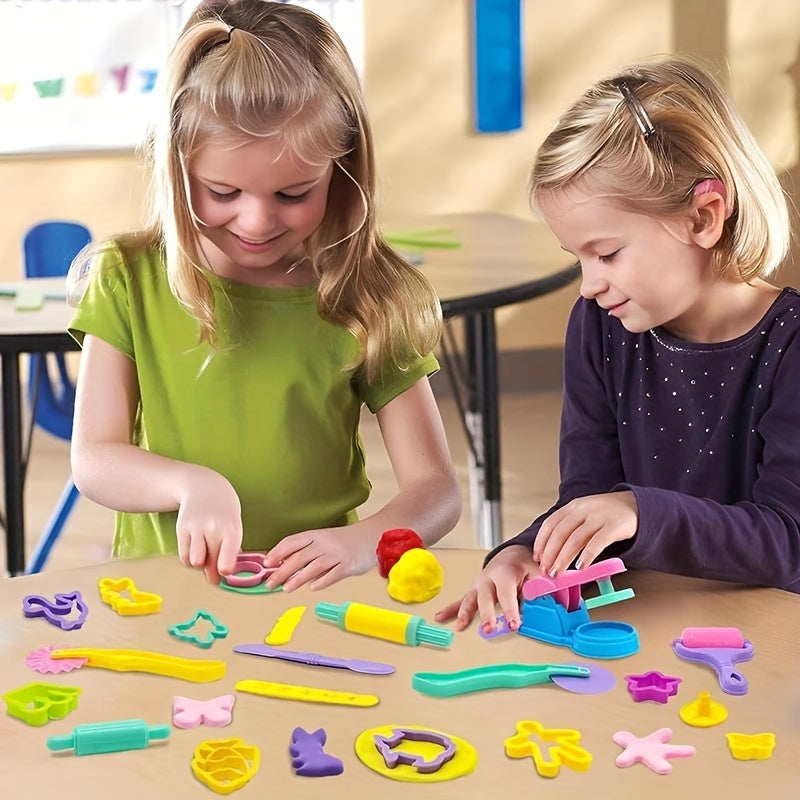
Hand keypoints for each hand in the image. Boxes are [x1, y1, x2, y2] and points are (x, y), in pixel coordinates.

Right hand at [175, 469, 242, 584]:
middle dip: (213, 572)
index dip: (225, 569)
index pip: (227, 556)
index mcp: (231, 530)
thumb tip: (221, 576)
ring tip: (205, 557)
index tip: (224, 572)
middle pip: (210, 563)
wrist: (204, 487)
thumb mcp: (234, 526)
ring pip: (194, 562)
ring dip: (200, 565)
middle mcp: (213, 529)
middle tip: (215, 572)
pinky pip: (184, 556)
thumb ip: (230, 550)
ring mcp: (196, 529)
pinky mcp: (182, 529)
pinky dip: (189, 560)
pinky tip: (197, 551)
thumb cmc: (224, 511)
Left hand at [263, 524, 376, 591]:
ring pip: (314, 566)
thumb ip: (306, 551)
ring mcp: (337, 554)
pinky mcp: (348, 565)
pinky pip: (333, 574)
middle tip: (270, 583)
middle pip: (299, 556)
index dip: (278, 552)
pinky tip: (313, 588)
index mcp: (316, 534)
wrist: (372, 536)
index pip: (292, 541)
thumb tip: (283, 565)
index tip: (267, 563)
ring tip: (286, 589)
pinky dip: (322, 581)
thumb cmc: (345, 541)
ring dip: (298, 578)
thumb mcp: (324, 540)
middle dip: (282, 571)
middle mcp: (325, 543)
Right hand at [434, 545, 539, 633]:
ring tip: (461, 626)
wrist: (512, 555)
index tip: (514, 624)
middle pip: (486, 597)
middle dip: (487, 613)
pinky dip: (451, 610)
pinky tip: (440, 617)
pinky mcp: (474, 591)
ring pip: (470, 599)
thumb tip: (550, 601)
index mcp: (505, 573)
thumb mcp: (538, 572)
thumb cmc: (525, 565)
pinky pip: (462, 601)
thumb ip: (542, 587)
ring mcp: (479, 585)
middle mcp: (488, 578)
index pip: (507, 593)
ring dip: (465, 613)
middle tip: (489, 628)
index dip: (511, 609)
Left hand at [533, 490, 637, 576]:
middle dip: (550, 553)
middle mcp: (583, 509)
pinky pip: (598, 542)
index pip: (550, 524)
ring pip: (575, 539)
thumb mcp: (584, 515)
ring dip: (563, 558)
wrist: (635, 506)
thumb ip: (569, 528)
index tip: (537, 558)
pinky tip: (581, 567)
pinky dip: (587, 556)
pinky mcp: (614, 526)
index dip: (541, 542)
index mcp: (572, 506)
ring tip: (558, 572)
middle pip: (560, 532)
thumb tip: (551, 553)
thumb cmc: (605, 515)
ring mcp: (599, 517)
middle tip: (546, 570)